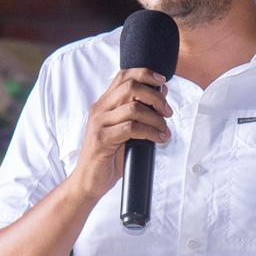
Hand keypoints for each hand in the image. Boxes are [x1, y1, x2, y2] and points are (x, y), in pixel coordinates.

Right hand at [67, 68, 172, 204]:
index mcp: (104, 103)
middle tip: (167, 112)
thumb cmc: (108, 157)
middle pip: (131, 87)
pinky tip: (158, 139)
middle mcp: (100, 109)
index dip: (145, 73)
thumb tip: (162, 93)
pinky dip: (150, 132)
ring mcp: (99, 123)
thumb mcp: (127, 131)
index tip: (162, 82)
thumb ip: (141, 113)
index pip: (123, 75)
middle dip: (155, 97)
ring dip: (155, 118)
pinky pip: (131, 128)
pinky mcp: (101, 139)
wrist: (88, 181)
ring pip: (133, 107)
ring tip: (164, 130)